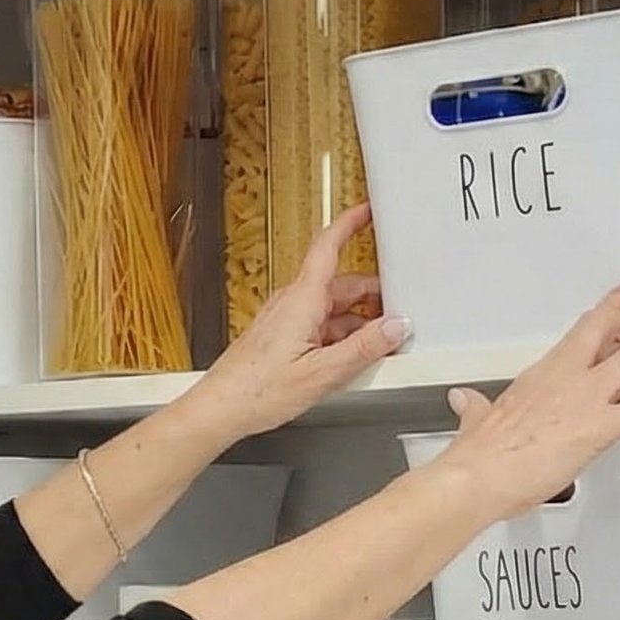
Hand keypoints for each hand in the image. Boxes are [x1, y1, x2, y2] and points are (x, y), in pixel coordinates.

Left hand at [192, 205, 407, 440]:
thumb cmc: (258, 391)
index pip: (328, 246)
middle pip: (342, 285)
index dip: (349, 223)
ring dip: (357, 323)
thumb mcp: (323, 373)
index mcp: (302, 300)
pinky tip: (350, 361)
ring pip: (333, 309)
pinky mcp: (281, 335)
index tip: (367, 211)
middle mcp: (293, 302)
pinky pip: (319, 326)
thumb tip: (394, 328)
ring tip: (377, 349)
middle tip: (398, 315)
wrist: (221, 408)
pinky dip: (339, 337)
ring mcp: (285, 318)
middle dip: (372, 297)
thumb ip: (364, 348)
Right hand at [442, 279, 619, 521]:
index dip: (610, 306)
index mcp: (540, 375)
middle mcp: (566, 377)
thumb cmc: (477, 457)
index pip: (582, 329)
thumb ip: (475, 409)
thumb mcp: (476, 423)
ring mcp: (585, 398)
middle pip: (612, 330)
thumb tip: (465, 401)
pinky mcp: (600, 426)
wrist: (476, 478)